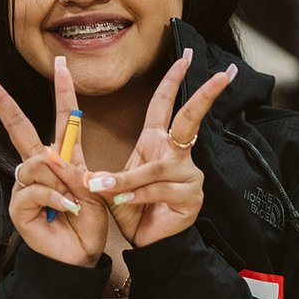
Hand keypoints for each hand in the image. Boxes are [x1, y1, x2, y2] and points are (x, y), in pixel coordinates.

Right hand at [0, 56, 106, 267]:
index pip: (61, 117)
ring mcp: (25, 186)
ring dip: (61, 182)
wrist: (79, 257)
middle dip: (1, 101)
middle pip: (19, 127)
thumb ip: (72, 170)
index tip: (61, 63)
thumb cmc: (87, 223)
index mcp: (62, 158)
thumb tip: (48, 157)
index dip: (61, 90)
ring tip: (73, 202)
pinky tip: (65, 211)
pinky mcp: (18, 206)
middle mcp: (39, 168)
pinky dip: (55, 199)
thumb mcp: (92, 190)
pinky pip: (35, 189)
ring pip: (37, 163)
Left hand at [83, 49, 234, 246]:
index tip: (186, 55)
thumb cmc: (131, 209)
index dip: (173, 80)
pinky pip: (158, 189)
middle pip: (190, 119)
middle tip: (221, 73)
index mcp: (157, 143)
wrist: (147, 243)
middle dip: (205, 95)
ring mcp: (188, 173)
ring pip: (156, 168)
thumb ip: (103, 174)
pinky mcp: (191, 195)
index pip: (165, 105)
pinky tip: (125, 205)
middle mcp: (176, 153)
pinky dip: (136, 197)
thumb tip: (76, 167)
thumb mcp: (111, 186)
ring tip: (106, 190)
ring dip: (128, 180)